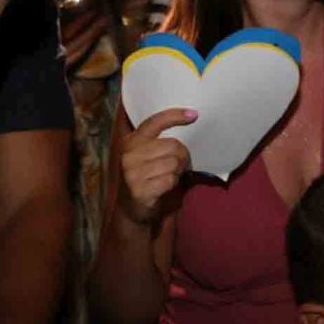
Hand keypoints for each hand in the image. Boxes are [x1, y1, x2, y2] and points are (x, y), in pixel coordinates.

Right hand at [117, 108, 196, 225]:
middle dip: (182, 155)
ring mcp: (132, 174)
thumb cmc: (146, 177)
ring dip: (178, 171)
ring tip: (170, 175)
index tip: (193, 115)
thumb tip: (188, 123)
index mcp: (131, 141)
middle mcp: (129, 155)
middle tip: (178, 164)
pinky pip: (170, 180)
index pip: (155, 122)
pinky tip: (164, 187)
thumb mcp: (146, 155)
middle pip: (173, 145)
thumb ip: (159, 141)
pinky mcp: (140, 191)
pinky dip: (173, 183)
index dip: (175, 116)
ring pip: (173, 162)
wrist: (131, 208)